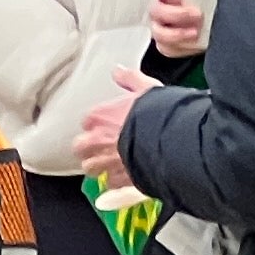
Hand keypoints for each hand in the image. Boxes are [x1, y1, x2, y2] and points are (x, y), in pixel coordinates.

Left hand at [71, 68, 154, 187]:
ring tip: (108, 164)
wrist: (174, 140)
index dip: (97, 125)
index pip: (87, 121)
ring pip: (91, 168)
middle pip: (81, 148)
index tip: (106, 125)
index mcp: (100, 116)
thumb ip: (130, 79)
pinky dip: (115, 180)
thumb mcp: (147, 88)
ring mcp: (108, 162)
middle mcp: (98, 141)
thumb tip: (118, 71)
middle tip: (100, 147)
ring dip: (98, 166)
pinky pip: (110, 183)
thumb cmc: (160, 113)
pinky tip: (124, 176)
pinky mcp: (121, 179)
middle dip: (88, 149)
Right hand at [141, 0, 208, 59]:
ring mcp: (162, 27)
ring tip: (195, 31)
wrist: (217, 27)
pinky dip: (179, 47)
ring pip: (158, 32)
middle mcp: (162, 9)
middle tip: (196, 13)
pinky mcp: (168, 45)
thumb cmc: (211, 5)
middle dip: (176, 13)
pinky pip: (166, 48)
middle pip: (156, 10)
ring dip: (176, 33)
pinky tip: (192, 43)